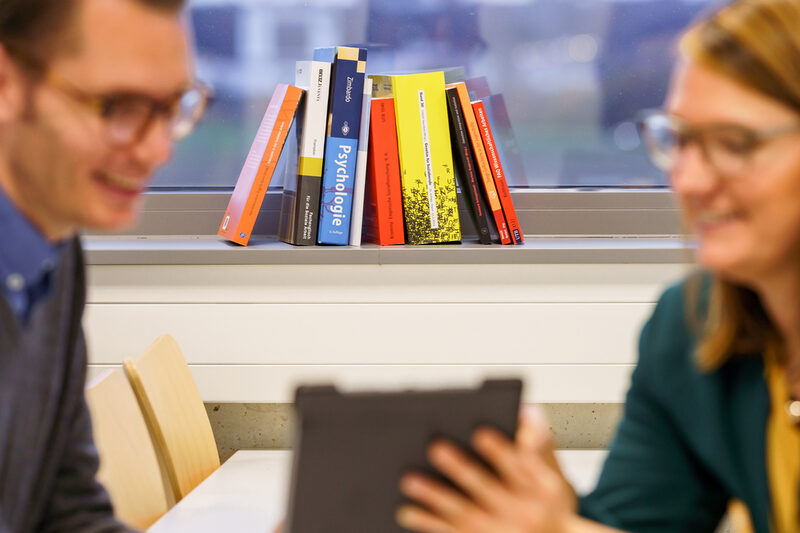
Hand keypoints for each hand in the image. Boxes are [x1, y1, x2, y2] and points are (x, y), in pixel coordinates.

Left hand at [396, 405, 576, 532]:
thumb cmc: (548, 500)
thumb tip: (523, 409)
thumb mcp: (555, 471)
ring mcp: (500, 532)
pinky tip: (406, 511)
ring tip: (409, 480)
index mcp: (542, 487)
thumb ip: (540, 440)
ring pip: (464, 514)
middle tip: (435, 447)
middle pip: (486, 488)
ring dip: (435, 497)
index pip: (521, 465)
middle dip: (460, 468)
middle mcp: (523, 512)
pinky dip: (428, 524)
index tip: (479, 432)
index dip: (500, 450)